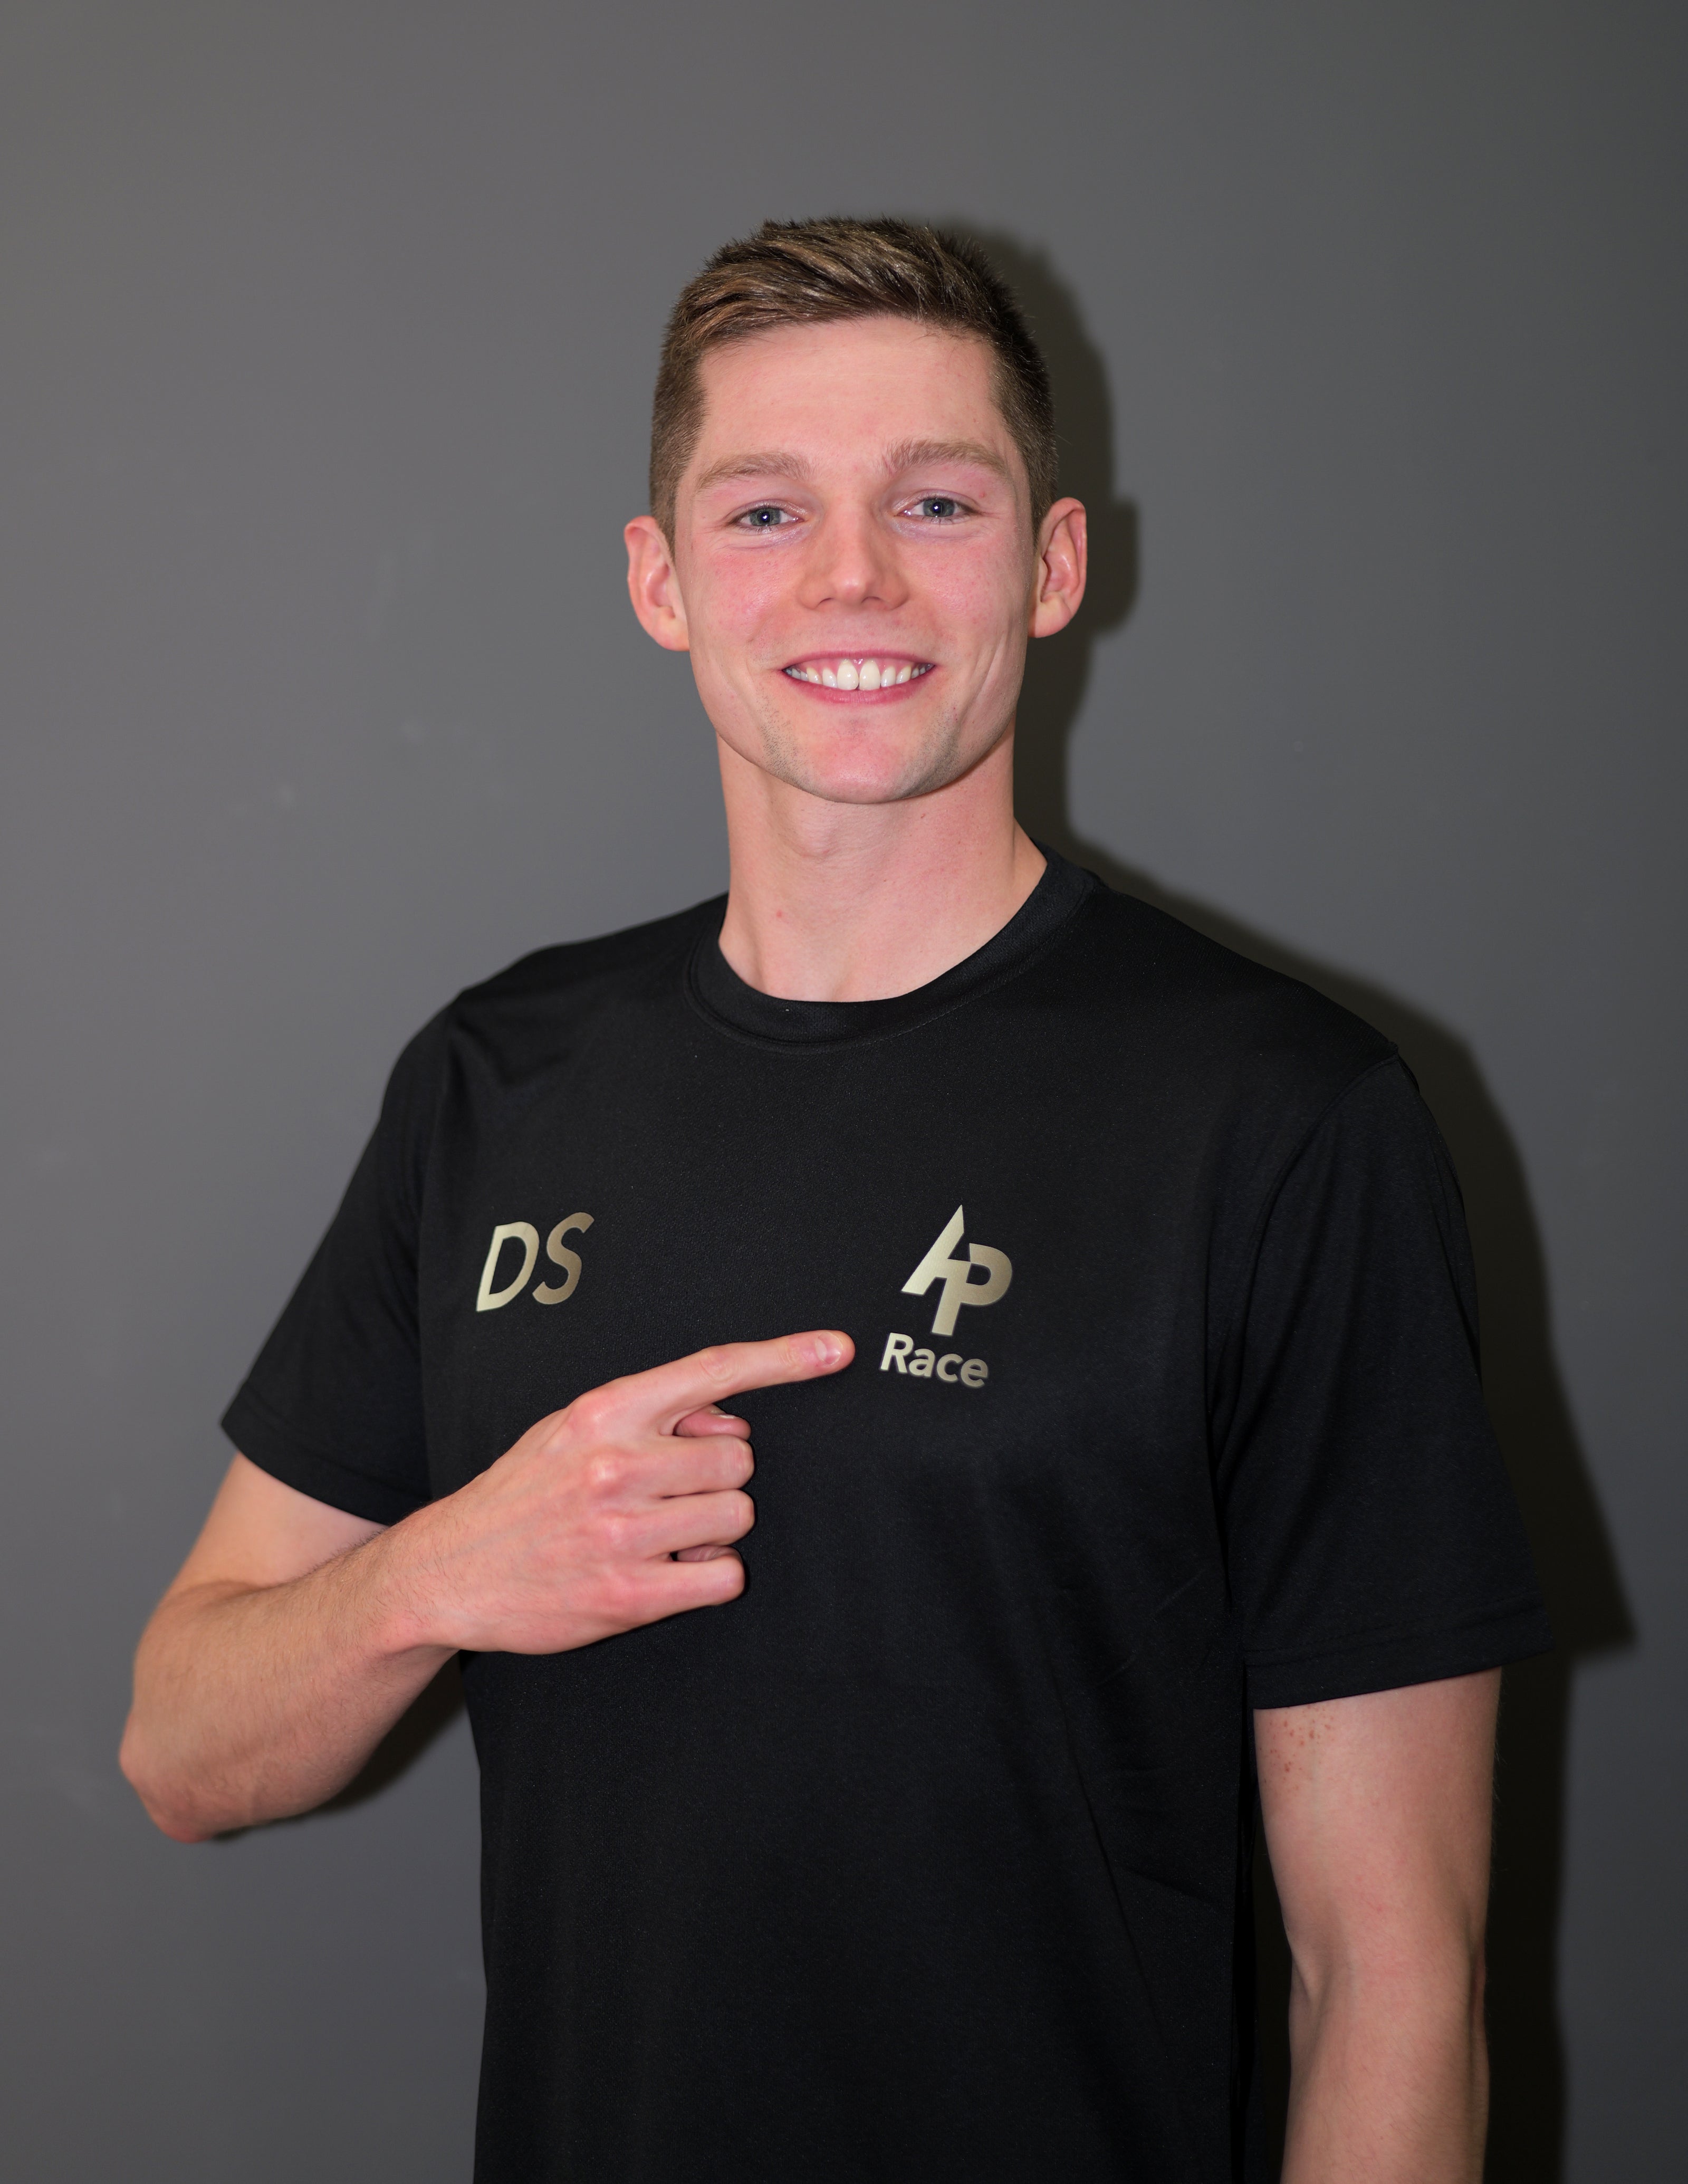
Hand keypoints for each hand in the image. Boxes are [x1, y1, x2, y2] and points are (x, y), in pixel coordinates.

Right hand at [391, 1331, 853, 1654]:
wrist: (446, 1571)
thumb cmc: (522, 1496)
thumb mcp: (572, 1431)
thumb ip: (651, 1417)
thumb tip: (732, 1421)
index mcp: (604, 1412)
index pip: (712, 1370)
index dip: (784, 1357)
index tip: (838, 1349)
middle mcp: (616, 1465)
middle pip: (739, 1459)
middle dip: (718, 1480)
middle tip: (669, 1497)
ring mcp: (622, 1532)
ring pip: (737, 1517)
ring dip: (713, 1532)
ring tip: (658, 1537)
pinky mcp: (628, 1596)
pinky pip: (723, 1578)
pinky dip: (707, 1579)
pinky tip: (663, 1574)